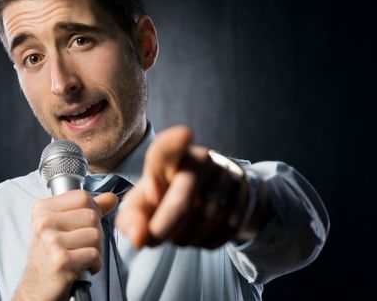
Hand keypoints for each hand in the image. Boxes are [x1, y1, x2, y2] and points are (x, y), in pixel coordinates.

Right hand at [13, 190, 117, 300]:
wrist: (36, 290)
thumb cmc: (50, 258)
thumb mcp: (64, 226)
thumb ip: (89, 209)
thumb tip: (110, 198)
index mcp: (43, 209)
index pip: (83, 197)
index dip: (92, 211)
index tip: (83, 225)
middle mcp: (44, 222)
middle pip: (92, 215)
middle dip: (95, 233)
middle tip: (82, 245)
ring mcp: (51, 241)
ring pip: (96, 234)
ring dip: (96, 249)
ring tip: (81, 256)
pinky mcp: (61, 260)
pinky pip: (95, 254)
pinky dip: (95, 263)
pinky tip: (82, 267)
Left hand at [115, 126, 251, 249]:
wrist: (208, 194)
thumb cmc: (167, 196)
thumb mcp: (144, 203)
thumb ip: (132, 219)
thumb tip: (139, 239)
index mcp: (171, 156)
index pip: (169, 147)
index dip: (175, 142)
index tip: (185, 134)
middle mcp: (201, 160)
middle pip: (182, 201)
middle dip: (163, 227)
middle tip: (150, 241)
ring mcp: (226, 177)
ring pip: (204, 220)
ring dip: (185, 238)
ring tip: (177, 235)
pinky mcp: (244, 196)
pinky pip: (224, 230)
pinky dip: (206, 241)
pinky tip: (198, 235)